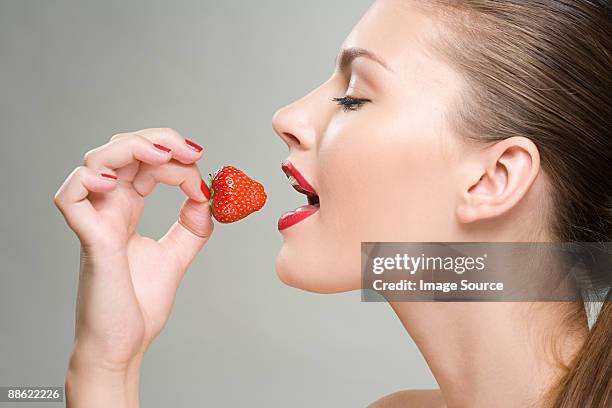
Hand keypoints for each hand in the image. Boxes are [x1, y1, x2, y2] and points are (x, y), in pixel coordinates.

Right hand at [54, 128, 211, 378]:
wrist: (125, 345)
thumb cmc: (140, 304)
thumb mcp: (177, 254)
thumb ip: (193, 225)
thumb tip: (208, 195)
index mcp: (125, 210)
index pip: (144, 164)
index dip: (173, 157)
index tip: (204, 172)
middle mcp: (108, 209)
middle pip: (120, 151)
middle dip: (157, 140)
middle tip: (191, 151)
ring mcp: (96, 222)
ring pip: (96, 162)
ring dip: (131, 148)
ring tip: (164, 155)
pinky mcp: (91, 241)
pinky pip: (70, 198)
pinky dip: (89, 180)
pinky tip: (120, 182)